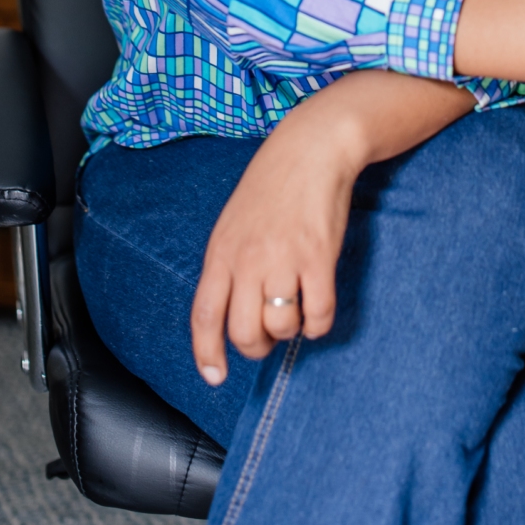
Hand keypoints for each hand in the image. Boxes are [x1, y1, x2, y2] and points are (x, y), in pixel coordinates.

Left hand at [190, 106, 355, 384]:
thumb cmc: (273, 184)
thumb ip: (230, 263)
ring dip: (290, 331)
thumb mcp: (235, 221)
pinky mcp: (318, 258)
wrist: (312, 148)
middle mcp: (248, 260)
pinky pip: (318, 315)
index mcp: (221, 251)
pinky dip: (319, 323)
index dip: (207, 353)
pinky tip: (319, 308)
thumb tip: (234, 308)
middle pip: (244, 332)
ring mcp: (283, 260)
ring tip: (296, 309)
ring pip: (281, 328)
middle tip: (269, 335)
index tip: (215, 377)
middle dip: (257, 346)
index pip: (205, 316)